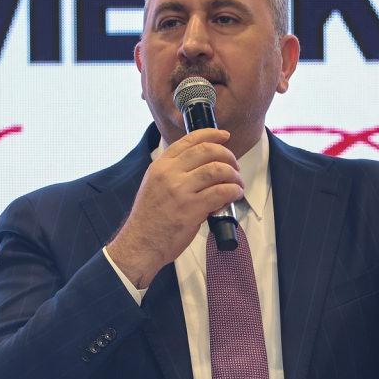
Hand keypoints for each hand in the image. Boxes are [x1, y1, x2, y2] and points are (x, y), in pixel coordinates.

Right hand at [105, 129, 242, 287]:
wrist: (141, 243)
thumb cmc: (150, 218)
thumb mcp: (154, 184)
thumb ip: (173, 171)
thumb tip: (201, 164)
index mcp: (161, 165)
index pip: (190, 140)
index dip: (212, 134)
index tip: (224, 136)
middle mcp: (169, 174)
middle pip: (207, 151)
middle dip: (227, 155)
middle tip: (234, 166)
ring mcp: (180, 191)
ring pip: (217, 170)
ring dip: (233, 175)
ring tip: (237, 183)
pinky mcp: (191, 209)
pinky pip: (221, 192)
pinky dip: (233, 191)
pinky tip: (235, 194)